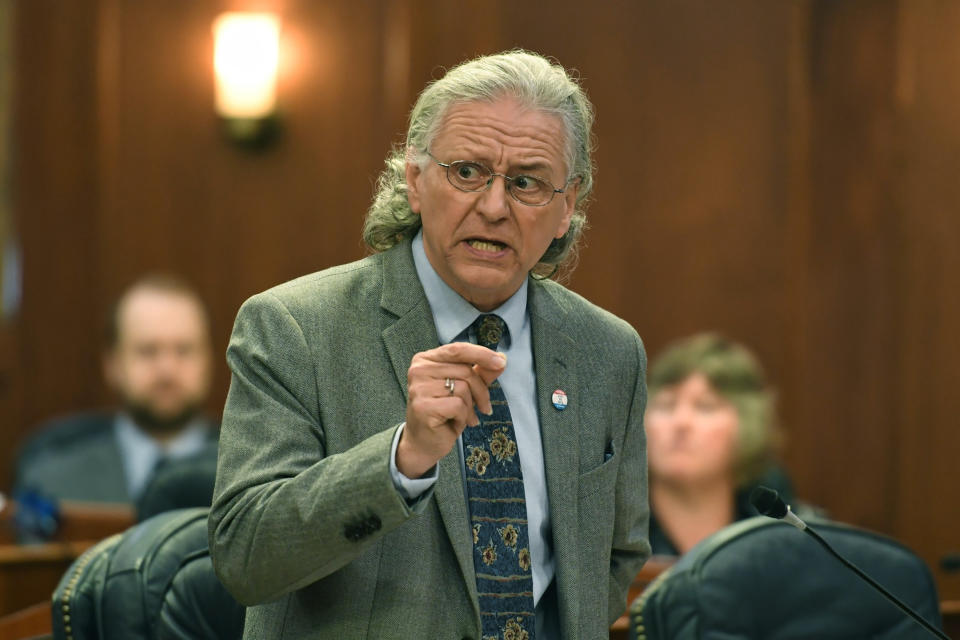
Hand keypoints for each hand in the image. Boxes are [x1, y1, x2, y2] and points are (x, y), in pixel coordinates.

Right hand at [397, 342, 505, 477]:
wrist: (423, 443)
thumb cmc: (444, 413)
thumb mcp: (465, 389)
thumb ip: (481, 372)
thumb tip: (502, 359)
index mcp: (426, 359)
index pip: (458, 349)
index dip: (482, 354)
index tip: (501, 362)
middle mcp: (419, 370)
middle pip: (465, 371)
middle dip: (481, 391)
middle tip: (483, 407)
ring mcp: (419, 388)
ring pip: (463, 388)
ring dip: (471, 407)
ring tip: (464, 416)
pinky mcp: (423, 407)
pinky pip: (458, 406)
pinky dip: (463, 417)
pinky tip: (455, 423)